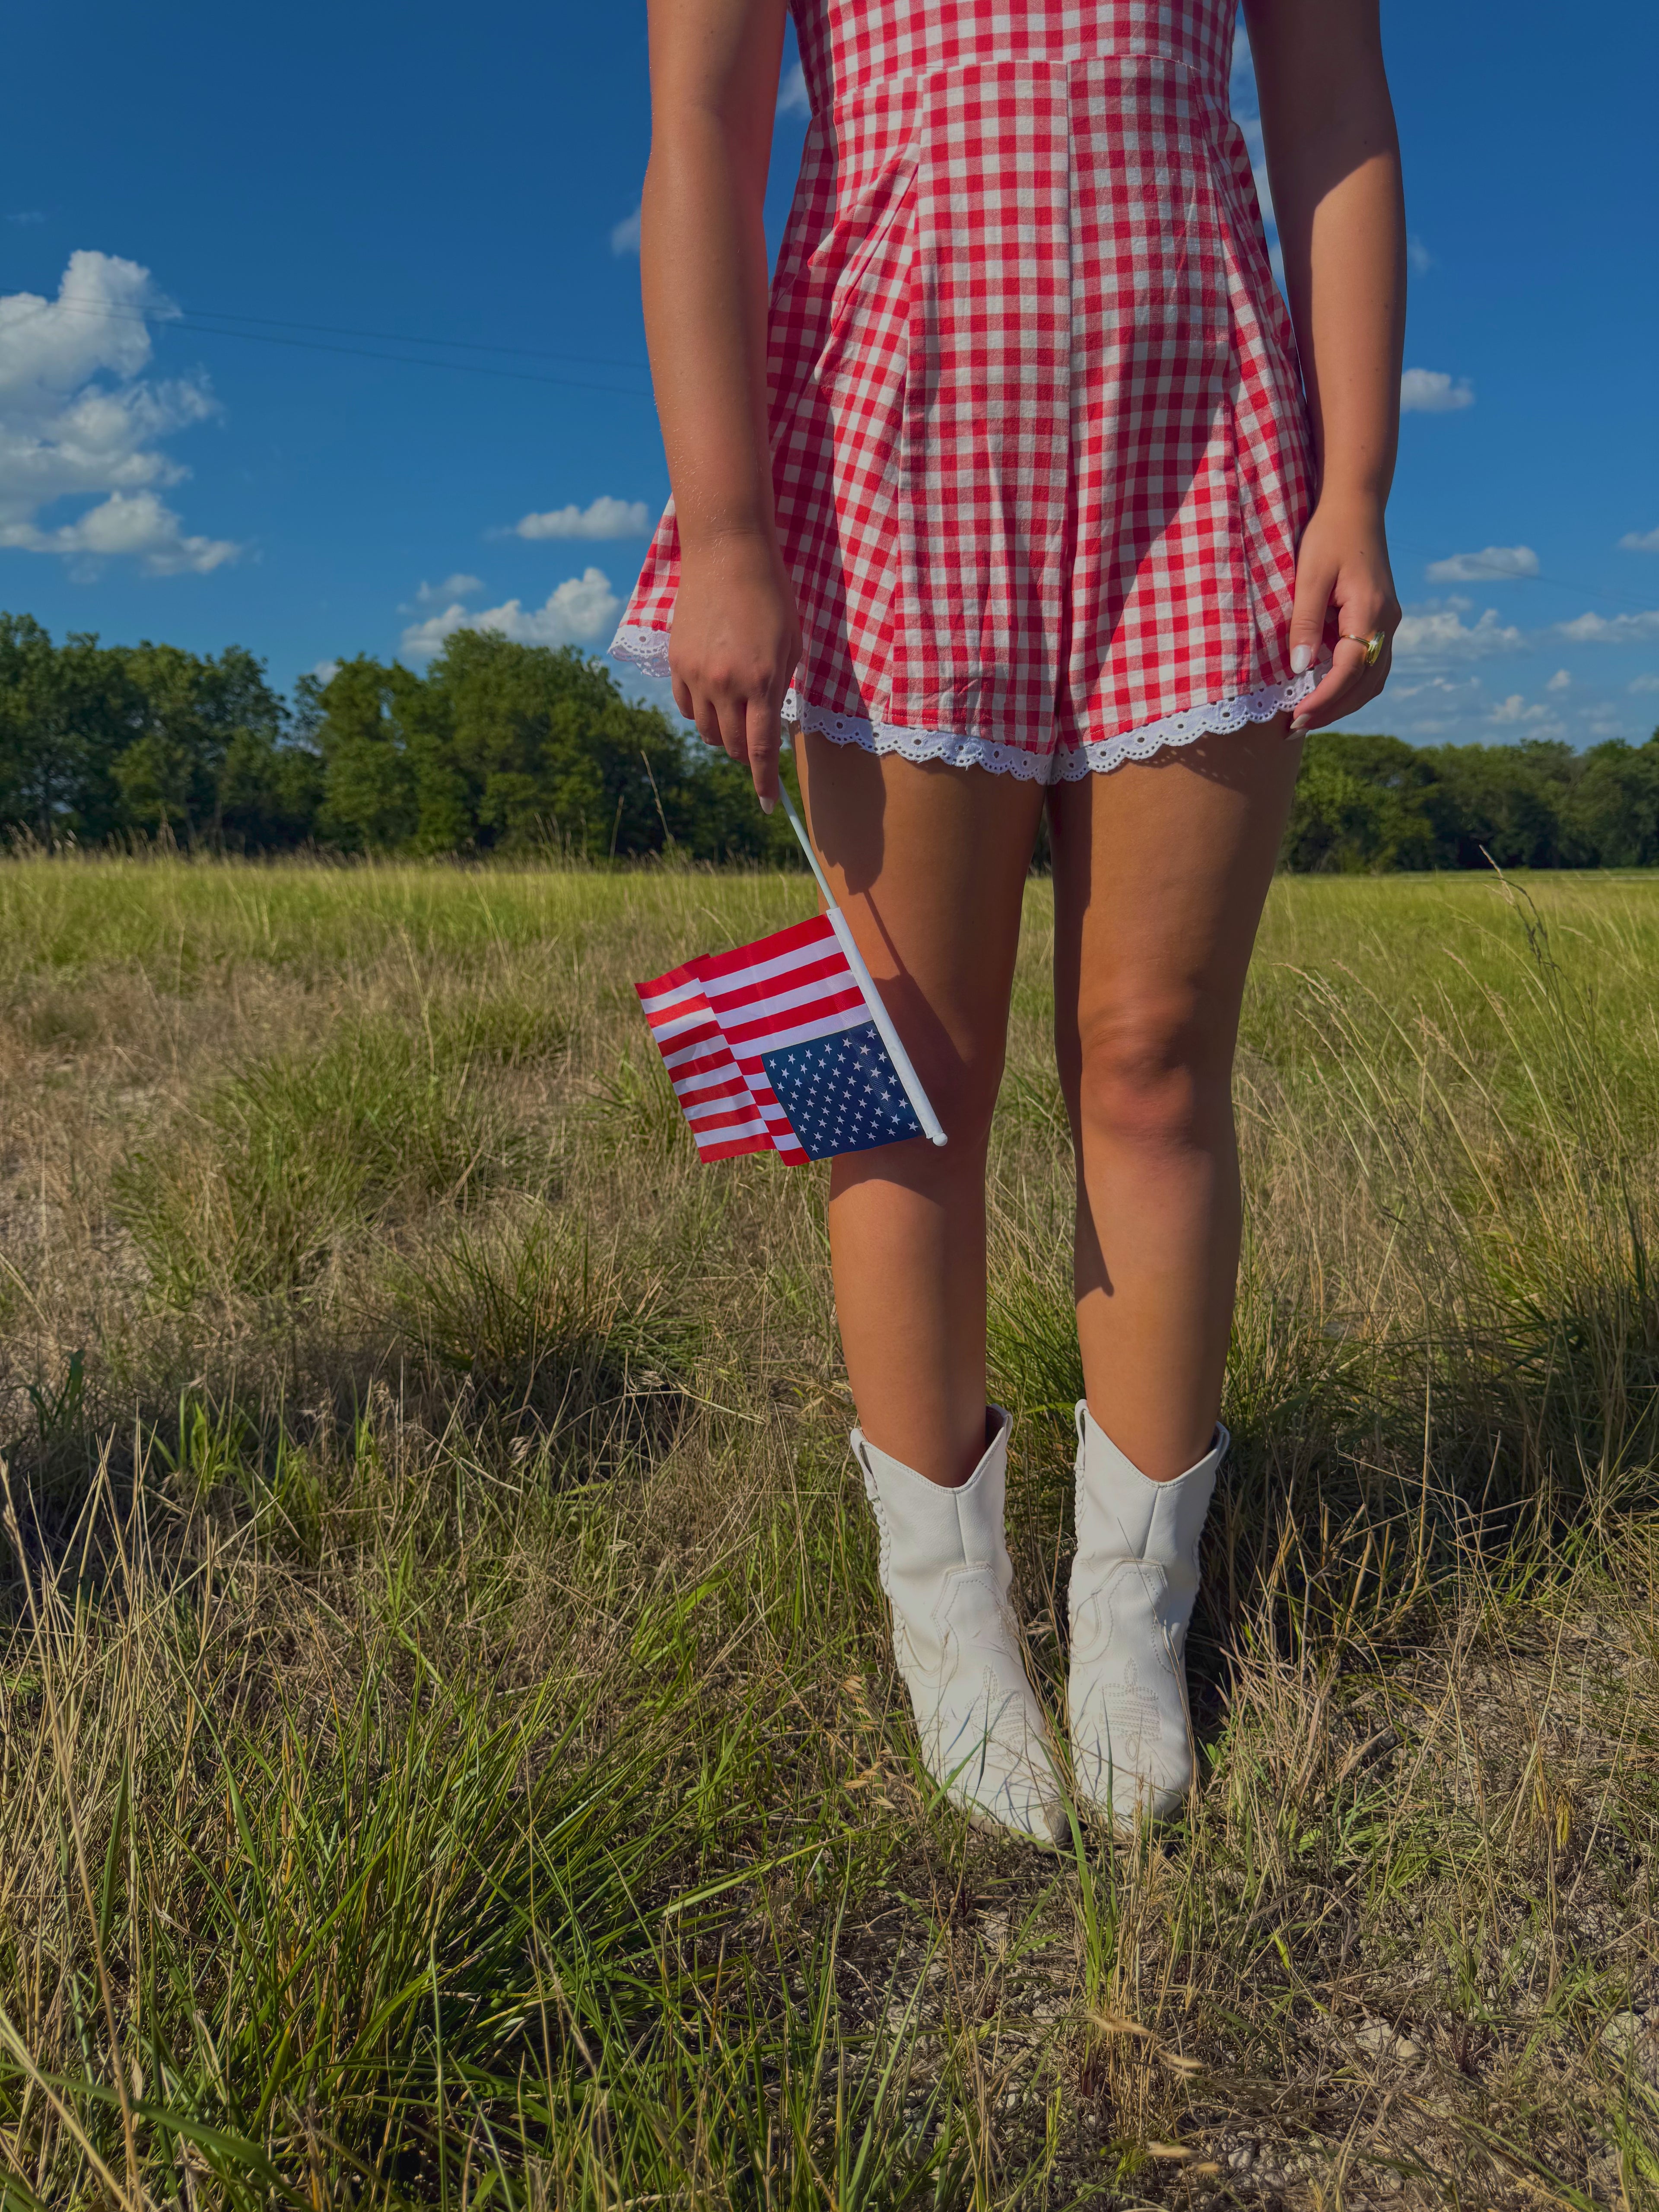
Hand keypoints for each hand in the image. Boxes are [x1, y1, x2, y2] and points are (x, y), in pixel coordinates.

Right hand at [668, 532, 801, 811]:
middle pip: (730, 746)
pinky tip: (713, 695)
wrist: (728, 551)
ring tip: (736, 712)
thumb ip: (780, 690)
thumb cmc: (772, 594)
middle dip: (745, 754)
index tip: (769, 805)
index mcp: (761, 681)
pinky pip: (683, 706)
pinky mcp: (675, 662)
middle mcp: (725, 684)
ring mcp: (695, 674)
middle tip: (756, 742)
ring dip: (721, 733)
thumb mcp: (791, 644)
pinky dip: (699, 711)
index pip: (761, 750)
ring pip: (704, 730)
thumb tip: (770, 729)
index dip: (766, 783)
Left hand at [1285, 495, 1400, 735]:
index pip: (1349, 671)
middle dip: (1332, 710)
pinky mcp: (1383, 620)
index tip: (1296, 718)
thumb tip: (1301, 668)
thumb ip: (1305, 623)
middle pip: (1365, 685)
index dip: (1323, 699)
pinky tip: (1326, 693)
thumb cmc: (1328, 535)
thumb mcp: (1309, 576)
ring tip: (1308, 718)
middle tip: (1295, 729)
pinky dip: (1351, 687)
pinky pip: (1372, 666)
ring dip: (1343, 704)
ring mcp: (1389, 622)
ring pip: (1373, 680)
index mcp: (1371, 612)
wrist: (1356, 506)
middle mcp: (1387, 622)